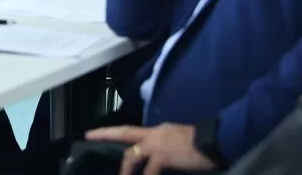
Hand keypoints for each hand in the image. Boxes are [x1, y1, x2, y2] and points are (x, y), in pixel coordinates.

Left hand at [85, 124, 215, 174]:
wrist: (213, 140)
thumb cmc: (200, 142)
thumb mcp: (177, 138)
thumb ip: (164, 144)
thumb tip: (159, 155)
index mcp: (156, 131)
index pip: (130, 130)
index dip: (112, 131)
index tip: (95, 132)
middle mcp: (153, 135)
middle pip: (124, 133)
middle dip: (105, 134)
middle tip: (89, 136)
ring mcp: (156, 145)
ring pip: (132, 155)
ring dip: (126, 169)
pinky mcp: (163, 157)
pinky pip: (149, 172)